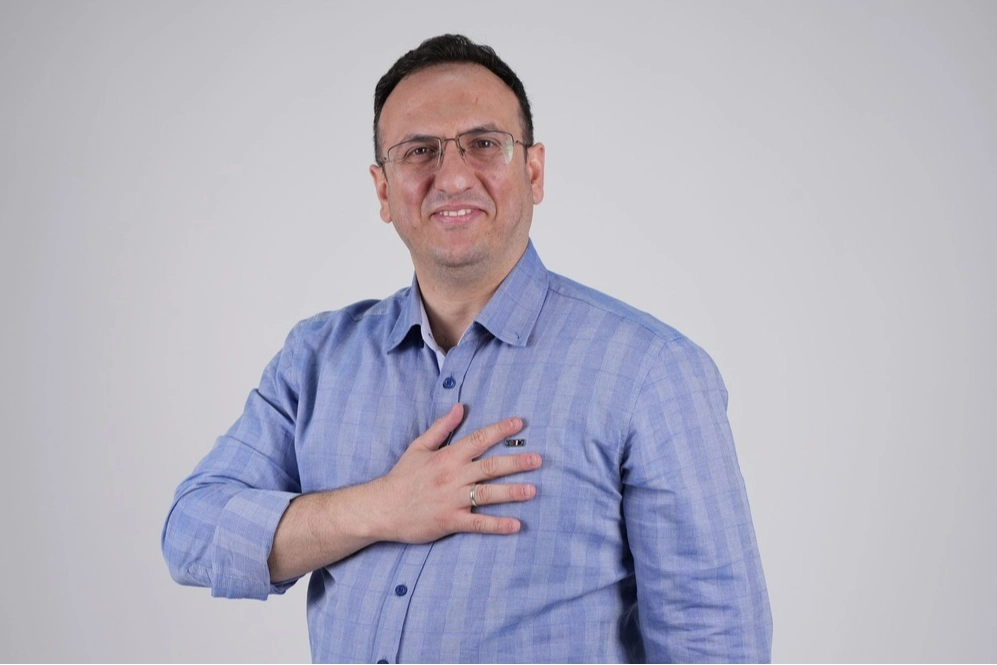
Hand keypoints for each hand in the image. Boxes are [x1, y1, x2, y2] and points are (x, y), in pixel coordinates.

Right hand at [371, 403, 541, 542]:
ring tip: (533, 490)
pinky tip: (516, 525)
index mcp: (447, 456)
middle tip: (538, 459)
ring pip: (487, 493)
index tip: (520, 424)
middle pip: (490, 466)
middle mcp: (453, 476)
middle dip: (516, 462)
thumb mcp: (418, 447)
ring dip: (512, 492)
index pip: (478, 439)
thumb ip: (441, 427)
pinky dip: (497, 525)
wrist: (381, 507)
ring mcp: (452, 499)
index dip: (500, 430)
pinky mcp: (450, 521)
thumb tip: (460, 407)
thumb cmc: (401, 477)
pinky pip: (477, 523)